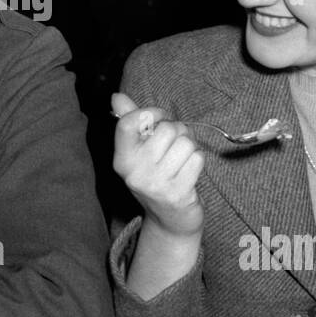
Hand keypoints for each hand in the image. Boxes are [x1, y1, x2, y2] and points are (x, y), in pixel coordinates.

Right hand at [111, 92, 204, 236]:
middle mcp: (134, 172)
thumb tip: (117, 96)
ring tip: (182, 159)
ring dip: (190, 147)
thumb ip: (129, 120)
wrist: (169, 220)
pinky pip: (197, 158)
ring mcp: (156, 185)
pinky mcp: (178, 194)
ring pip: (185, 142)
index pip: (129, 122)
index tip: (158, 118)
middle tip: (174, 146)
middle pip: (167, 129)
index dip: (151, 112)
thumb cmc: (155, 176)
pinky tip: (189, 171)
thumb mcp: (138, 151)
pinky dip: (198, 160)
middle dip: (178, 131)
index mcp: (122, 158)